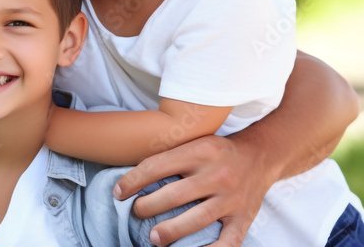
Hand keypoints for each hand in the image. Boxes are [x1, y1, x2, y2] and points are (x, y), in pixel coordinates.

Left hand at [114, 134, 270, 246]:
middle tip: (136, 212)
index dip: (133, 181)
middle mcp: (218, 174)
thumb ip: (169, 157)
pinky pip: (227, 242)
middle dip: (148, 207)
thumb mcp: (194, 142)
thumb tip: (133, 178)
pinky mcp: (244, 218)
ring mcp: (232, 198)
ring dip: (170, 231)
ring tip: (153, 237)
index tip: (118, 193)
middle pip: (174, 195)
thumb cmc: (217, 151)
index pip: (157, 166)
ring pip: (196, 219)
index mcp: (201, 151)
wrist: (260, 156)